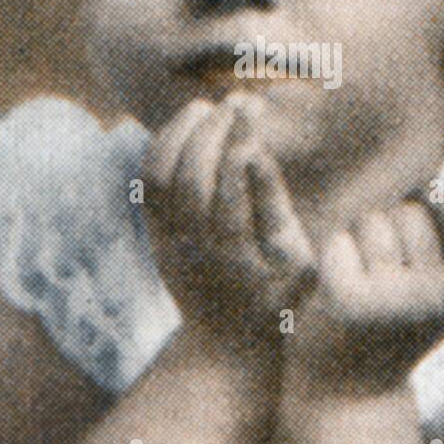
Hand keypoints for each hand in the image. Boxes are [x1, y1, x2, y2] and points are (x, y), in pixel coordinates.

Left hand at [142, 94, 316, 339]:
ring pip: (161, 179)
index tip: (250, 108)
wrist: (226, 342)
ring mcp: (169, 243)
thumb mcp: (296, 262)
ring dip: (179, 136)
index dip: (237, 147)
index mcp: (237, 257)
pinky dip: (159, 150)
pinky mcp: (155, 236)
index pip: (230, 192)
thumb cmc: (275, 296)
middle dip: (211, 133)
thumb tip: (255, 154)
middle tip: (235, 100)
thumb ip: (276, 207)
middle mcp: (195, 249)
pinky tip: (184, 127)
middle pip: (190, 180)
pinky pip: (147, 185)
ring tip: (205, 107)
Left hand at [295, 194, 443, 387]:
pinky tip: (331, 291)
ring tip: (356, 282)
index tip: (421, 208)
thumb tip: (432, 182)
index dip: (443, 206)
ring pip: (374, 219)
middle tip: (377, 274)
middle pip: (412, 212)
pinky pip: (340, 241)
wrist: (346, 397)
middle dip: (389, 223)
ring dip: (358, 235)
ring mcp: (391, 298)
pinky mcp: (347, 299)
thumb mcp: (441, 295)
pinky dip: (332, 255)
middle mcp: (434, 298)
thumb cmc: (393, 332)